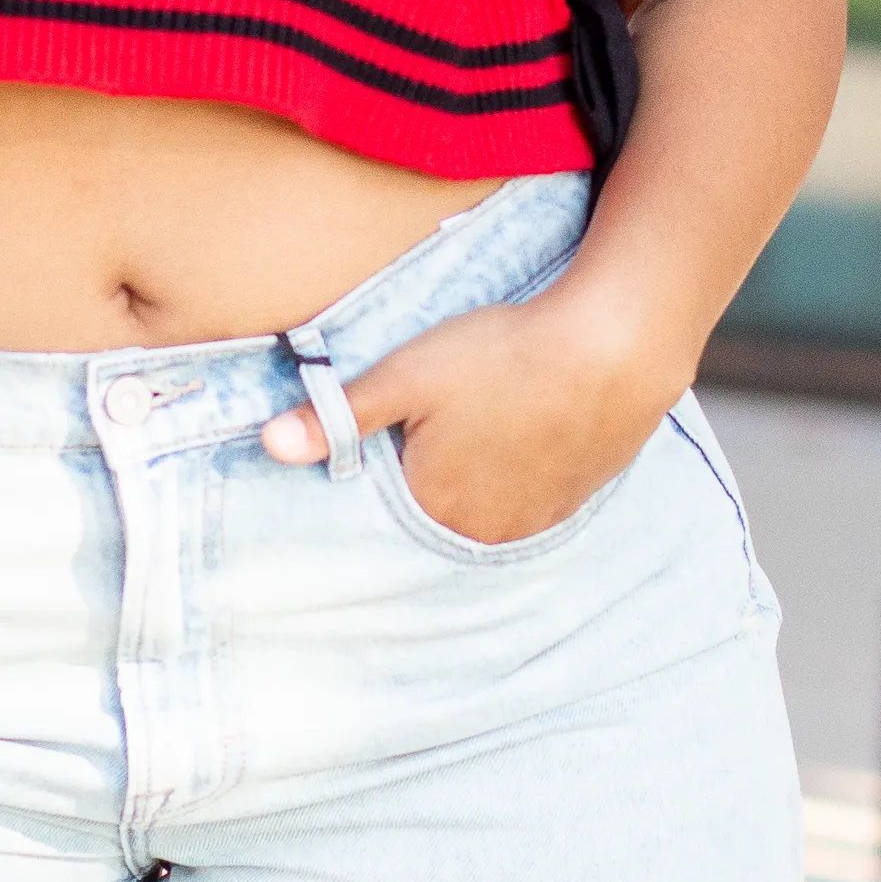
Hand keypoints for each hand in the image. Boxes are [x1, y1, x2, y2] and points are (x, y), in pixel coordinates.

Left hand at [259, 279, 688, 545]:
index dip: (376, 471)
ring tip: (474, 430)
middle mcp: (483, 533)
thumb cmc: (501, 357)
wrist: (611, 348)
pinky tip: (515, 437)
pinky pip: (527, 502)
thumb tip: (269, 444)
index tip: (379, 441)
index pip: (382, 511)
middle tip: (430, 429)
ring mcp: (535, 521)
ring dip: (471, 482)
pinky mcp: (574, 500)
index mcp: (434, 509)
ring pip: (483, 510)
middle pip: (432, 515)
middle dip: (423, 480)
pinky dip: (514, 478)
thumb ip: (338, 416)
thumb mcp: (406, 376)